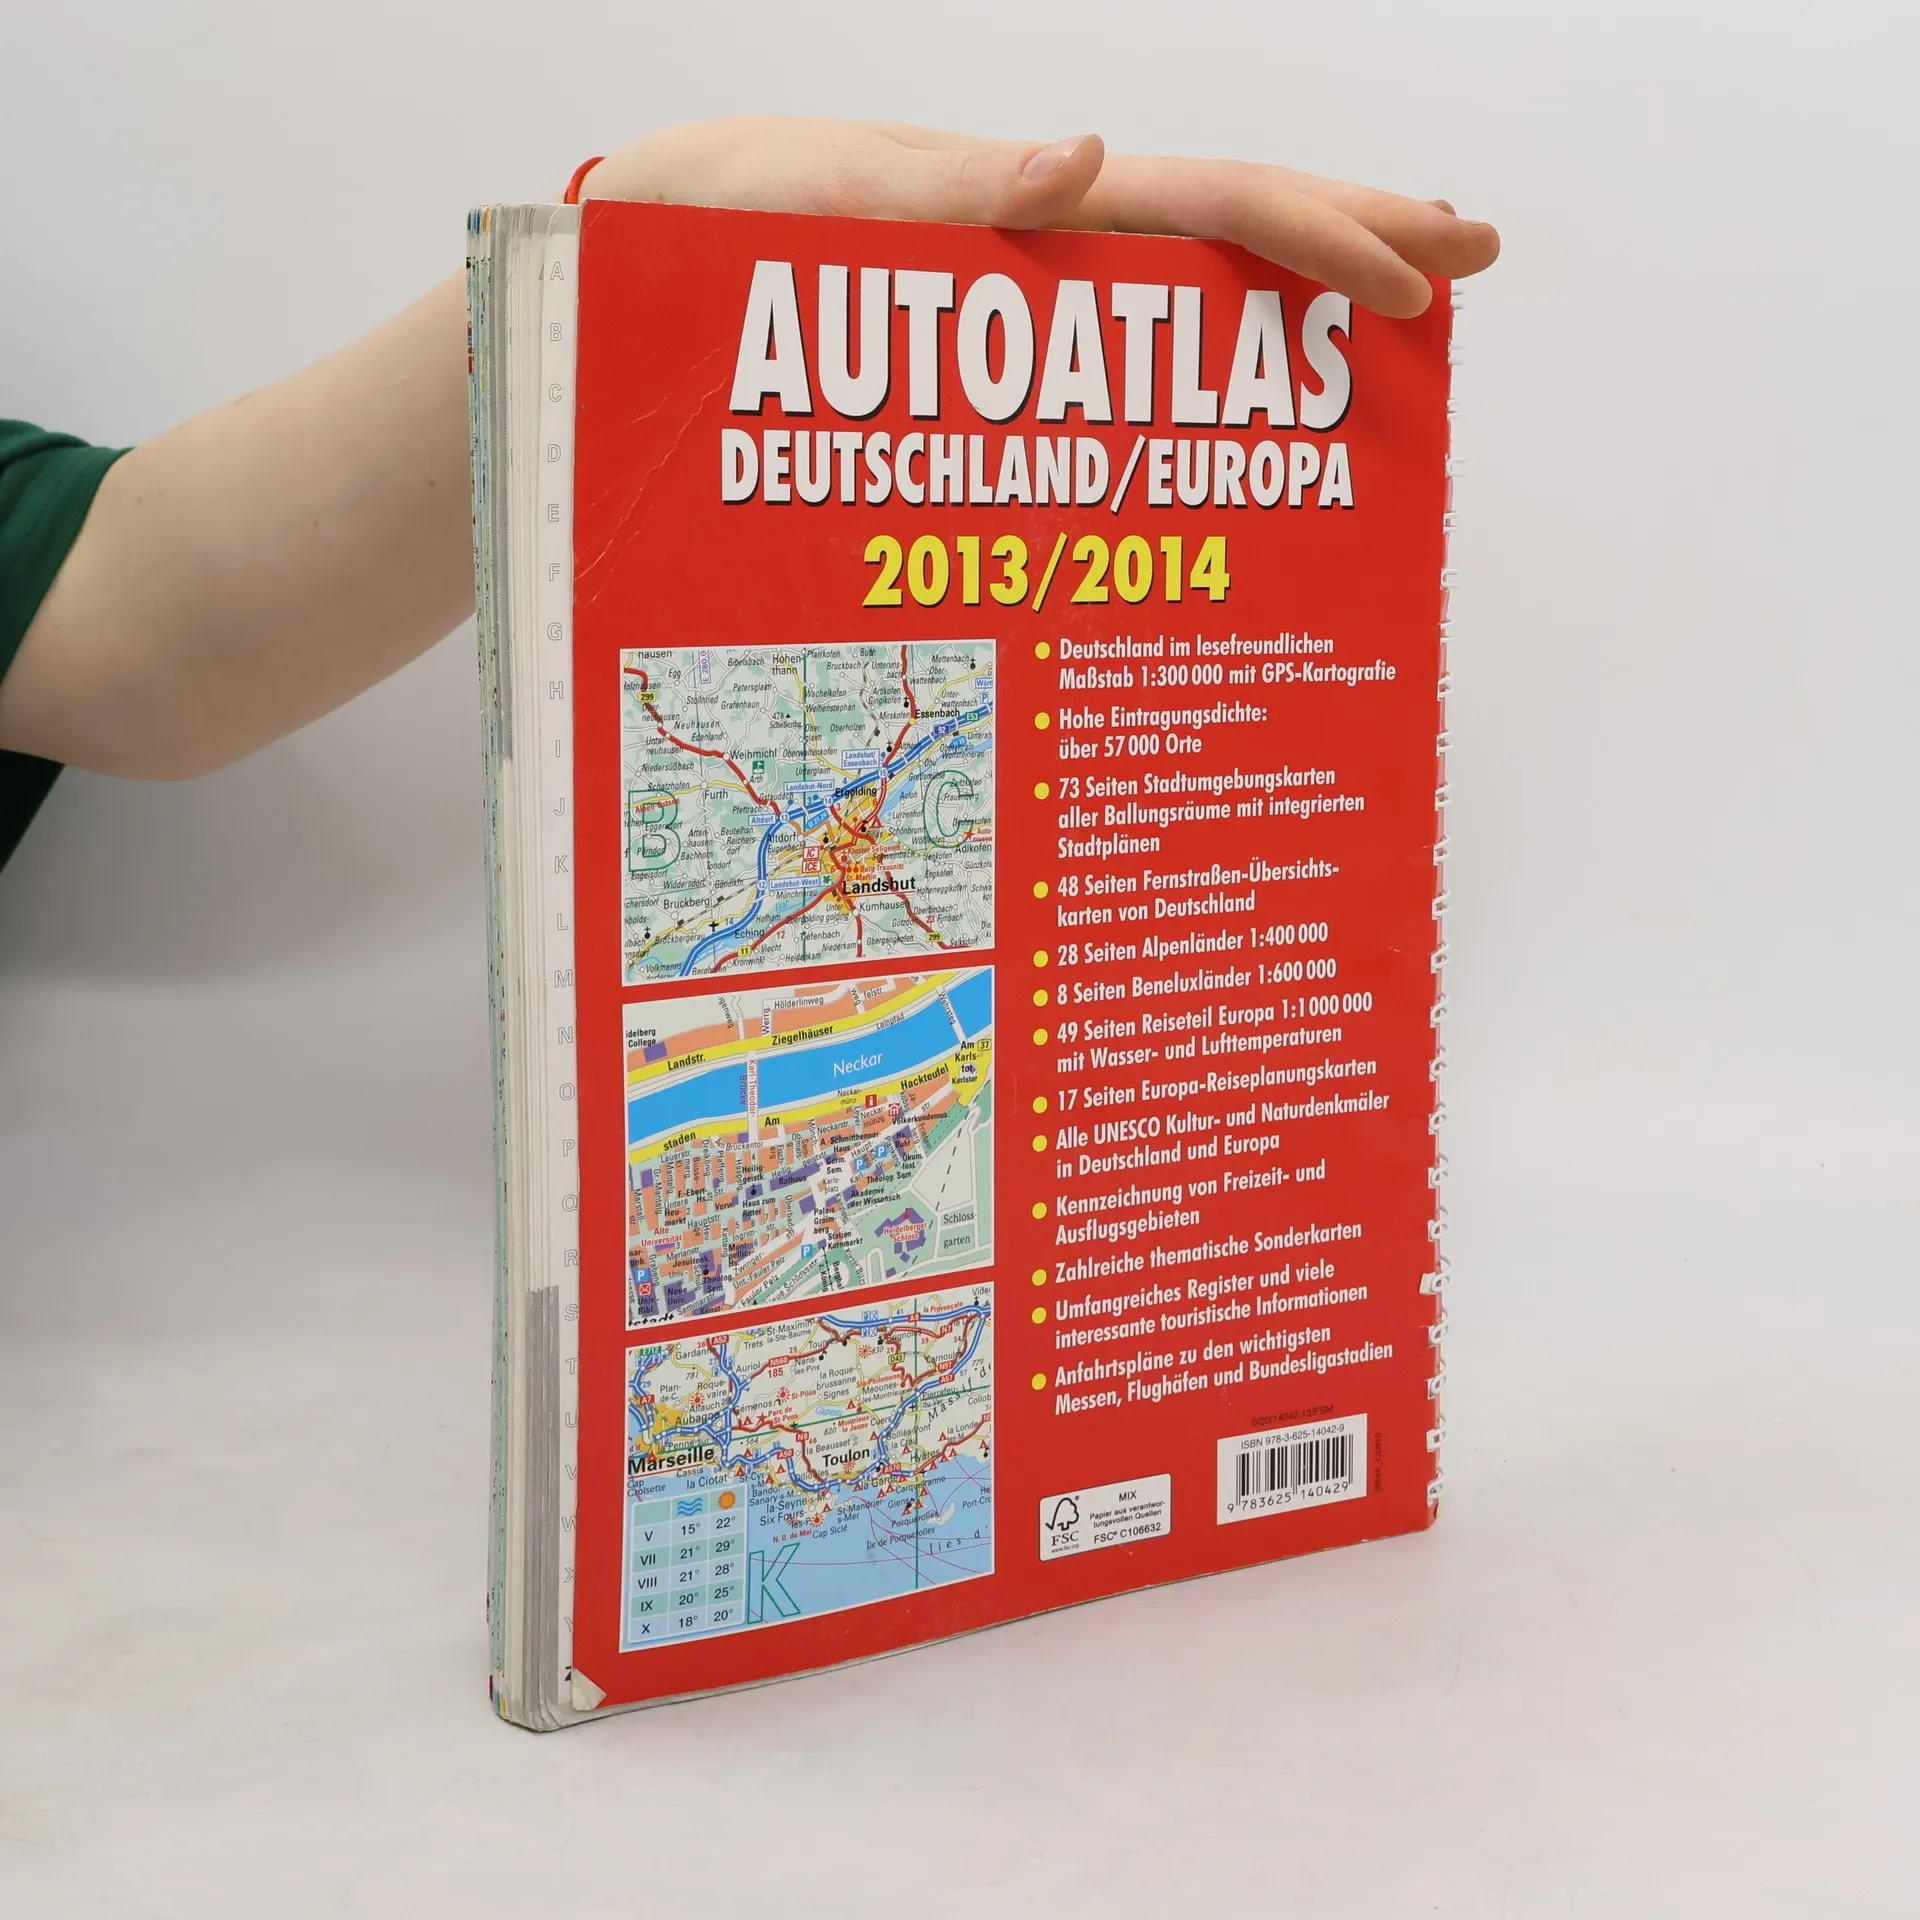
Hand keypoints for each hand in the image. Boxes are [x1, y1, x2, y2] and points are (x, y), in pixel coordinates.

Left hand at [580, 118, 1497, 318]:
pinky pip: (1118, 350)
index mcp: (1040, 200)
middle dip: (1359, 236)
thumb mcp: (838, 201)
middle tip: (1475, 259)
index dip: (1328, 238)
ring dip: (1297, 291)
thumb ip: (958, 190)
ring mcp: (1029, 289)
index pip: (1218, 205)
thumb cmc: (729, 221)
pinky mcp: (990, 344)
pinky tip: (1234, 385)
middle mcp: (1052, 240)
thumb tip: (1092, 153)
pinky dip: (1196, 357)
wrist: (652, 261)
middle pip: (1236, 223)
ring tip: (1391, 312)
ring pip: (1190, 283)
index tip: (1426, 284)